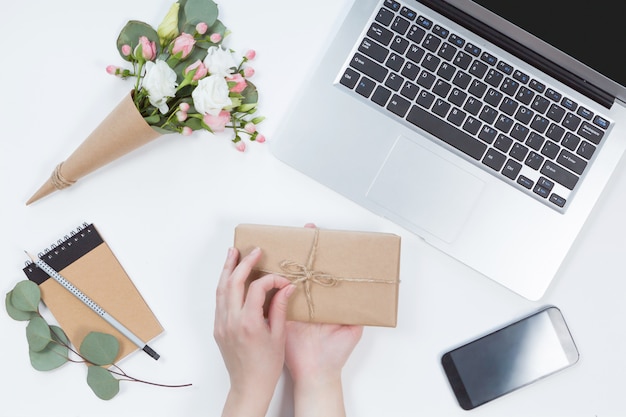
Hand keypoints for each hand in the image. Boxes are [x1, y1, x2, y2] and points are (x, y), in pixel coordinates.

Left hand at [214, 246, 295, 416]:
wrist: (249, 386)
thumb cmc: (267, 366)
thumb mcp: (279, 335)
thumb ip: (280, 308)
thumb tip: (286, 287)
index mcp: (249, 323)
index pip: (257, 288)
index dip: (271, 280)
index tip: (283, 282)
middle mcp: (231, 321)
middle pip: (233, 282)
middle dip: (243, 263)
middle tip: (254, 251)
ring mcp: (221, 324)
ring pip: (221, 289)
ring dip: (227, 269)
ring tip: (233, 253)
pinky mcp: (218, 328)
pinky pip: (219, 300)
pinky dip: (224, 284)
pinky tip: (230, 277)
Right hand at [285, 223, 363, 416]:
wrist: (317, 374)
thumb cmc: (335, 355)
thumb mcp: (352, 330)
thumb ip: (358, 313)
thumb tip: (372, 295)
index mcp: (324, 300)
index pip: (321, 272)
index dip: (320, 255)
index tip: (318, 235)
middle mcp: (308, 300)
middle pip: (303, 271)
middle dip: (300, 252)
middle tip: (300, 233)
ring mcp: (293, 306)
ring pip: (287, 279)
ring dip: (284, 263)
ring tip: (282, 245)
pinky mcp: (280, 314)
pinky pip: (273, 296)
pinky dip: (270, 283)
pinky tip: (268, 269)